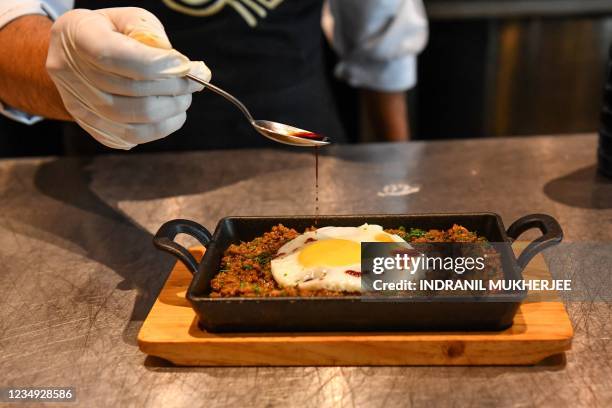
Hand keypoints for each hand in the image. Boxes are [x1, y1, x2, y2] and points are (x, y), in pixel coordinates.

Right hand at [46, 7, 209, 148]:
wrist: (75, 54)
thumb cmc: (109, 32)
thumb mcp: (128, 19)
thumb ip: (152, 36)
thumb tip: (182, 67)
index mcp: (77, 36)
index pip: (115, 56)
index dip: (157, 65)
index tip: (187, 65)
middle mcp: (71, 73)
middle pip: (131, 91)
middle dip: (174, 88)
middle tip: (195, 82)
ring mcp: (79, 104)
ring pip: (134, 119)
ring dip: (171, 109)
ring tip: (184, 97)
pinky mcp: (92, 126)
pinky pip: (132, 137)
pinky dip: (161, 127)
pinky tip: (172, 113)